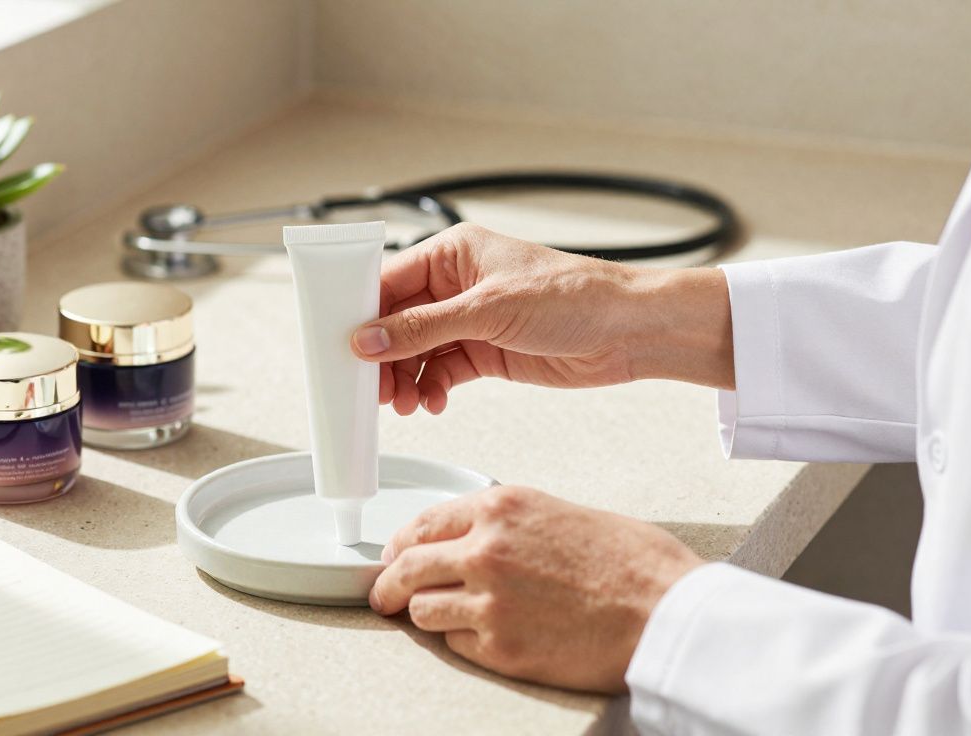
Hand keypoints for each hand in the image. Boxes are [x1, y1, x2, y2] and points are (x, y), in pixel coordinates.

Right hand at [350, 223, 733, 414]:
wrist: (630, 332)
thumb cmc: (576, 297)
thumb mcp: (490, 311)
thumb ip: (424, 328)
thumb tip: (369, 339)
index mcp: (453, 254)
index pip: (388, 280)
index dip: (362, 313)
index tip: (340, 343)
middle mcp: (456, 285)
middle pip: (397, 321)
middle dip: (382, 356)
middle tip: (370, 387)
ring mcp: (470, 321)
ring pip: (416, 352)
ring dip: (405, 379)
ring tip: (405, 403)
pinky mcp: (485, 352)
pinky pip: (441, 372)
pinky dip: (431, 390)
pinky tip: (432, 403)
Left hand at [369, 485, 702, 692]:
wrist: (666, 612)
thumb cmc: (632, 564)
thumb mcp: (562, 513)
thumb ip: (509, 524)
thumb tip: (473, 539)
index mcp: (501, 508)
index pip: (421, 523)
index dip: (400, 544)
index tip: (393, 556)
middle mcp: (485, 549)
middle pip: (406, 567)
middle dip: (389, 584)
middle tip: (384, 595)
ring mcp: (488, 601)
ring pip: (422, 610)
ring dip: (429, 615)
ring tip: (445, 619)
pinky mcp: (499, 647)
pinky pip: (456, 645)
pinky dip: (464, 643)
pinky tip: (488, 637)